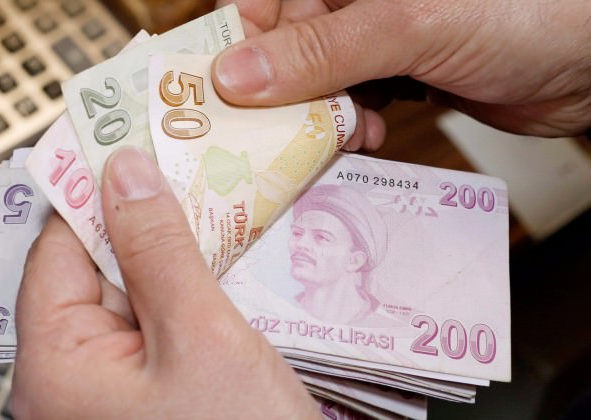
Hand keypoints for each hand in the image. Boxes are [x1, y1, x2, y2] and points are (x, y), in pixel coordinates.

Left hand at [11, 146, 319, 418]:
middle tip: (195, 172)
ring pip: (133, 294)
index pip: (57, 246)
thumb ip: (158, 250)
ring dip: (176, 257)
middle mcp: (69, 378)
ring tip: (223, 214)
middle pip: (95, 268)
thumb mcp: (201, 339)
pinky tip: (227, 269)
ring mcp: (110, 391)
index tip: (133, 140)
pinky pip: (158, 327)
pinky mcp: (150, 395)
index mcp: (55, 364)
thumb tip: (125, 172)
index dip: (94, 187)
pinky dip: (190, 294)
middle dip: (146, 221)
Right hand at [213, 0, 590, 147]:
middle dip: (280, 97)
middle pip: (281, 51)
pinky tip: (365, 137)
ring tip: (342, 134)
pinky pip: (346, 105)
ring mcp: (372, 38)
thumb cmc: (521, 12)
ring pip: (312, 85)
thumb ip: (321, 51)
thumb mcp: (409, 24)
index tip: (222, 100)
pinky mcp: (393, 74)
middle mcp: (350, 2)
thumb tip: (234, 77)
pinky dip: (348, 128)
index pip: (261, 4)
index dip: (237, 49)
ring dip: (317, 120)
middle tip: (280, 134)